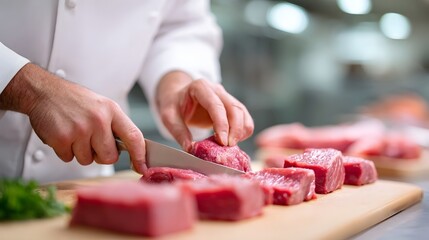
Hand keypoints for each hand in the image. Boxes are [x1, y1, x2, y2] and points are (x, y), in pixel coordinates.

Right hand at [0, 63, 146, 172]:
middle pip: (110, 157)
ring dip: (80, 152)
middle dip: (101, 155)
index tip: (143, 168)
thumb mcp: (102, 107)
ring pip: (87, 160)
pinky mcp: (61, 138)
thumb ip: (117, 127)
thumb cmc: (76, 102)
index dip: (140, 156)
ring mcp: (80, 129)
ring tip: (75, 133)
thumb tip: (134, 151)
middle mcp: (98, 120)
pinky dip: (65, 150)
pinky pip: (69, 158)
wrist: (44, 91)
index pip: (134, 137)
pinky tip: (63, 134)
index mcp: (112, 111)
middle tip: (91, 141)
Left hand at [156, 71, 253, 150]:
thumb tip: (191, 149)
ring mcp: (227, 97)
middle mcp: (217, 90)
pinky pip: (244, 117)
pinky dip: (244, 130)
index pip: (216, 105)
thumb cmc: (174, 104)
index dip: (222, 123)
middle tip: (227, 147)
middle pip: (234, 108)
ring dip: (241, 131)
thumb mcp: (168, 116)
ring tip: (230, 146)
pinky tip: (234, 140)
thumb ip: (178, 131)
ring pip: (242, 112)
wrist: (179, 96)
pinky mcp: (232, 106)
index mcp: (200, 87)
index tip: (222, 141)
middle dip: (235, 130)